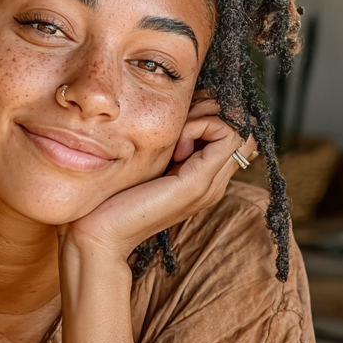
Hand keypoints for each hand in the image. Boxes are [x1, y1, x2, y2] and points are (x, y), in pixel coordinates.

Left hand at [61, 96, 257, 264]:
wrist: (102, 232)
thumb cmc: (117, 195)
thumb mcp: (152, 161)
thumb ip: (172, 144)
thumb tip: (183, 110)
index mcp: (205, 178)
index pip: (236, 132)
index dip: (212, 115)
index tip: (180, 124)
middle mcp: (215, 183)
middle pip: (240, 127)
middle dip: (210, 112)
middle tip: (178, 128)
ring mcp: (210, 185)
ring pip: (236, 128)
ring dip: (205, 119)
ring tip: (175, 140)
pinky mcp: (198, 183)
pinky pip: (223, 135)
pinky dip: (200, 127)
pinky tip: (175, 147)